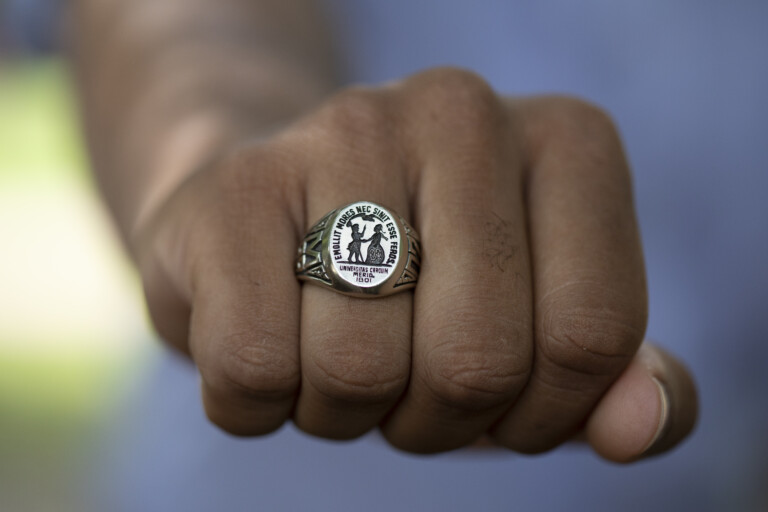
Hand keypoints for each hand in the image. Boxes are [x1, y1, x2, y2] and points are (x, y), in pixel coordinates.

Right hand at [135, 68, 696, 461]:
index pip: (591, 335)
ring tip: (332, 350)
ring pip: (359, 372)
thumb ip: (610, 379)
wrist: (286, 224)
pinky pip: (255, 369)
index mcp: (567, 141)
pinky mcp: (232, 185)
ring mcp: (341, 131)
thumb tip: (640, 427)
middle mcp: (462, 109)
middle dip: (435, 418)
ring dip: (344, 412)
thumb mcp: (535, 335)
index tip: (497, 391)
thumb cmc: (423, 292)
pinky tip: (265, 339)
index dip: (541, 411)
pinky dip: (258, 404)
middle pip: (477, 361)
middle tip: (404, 378)